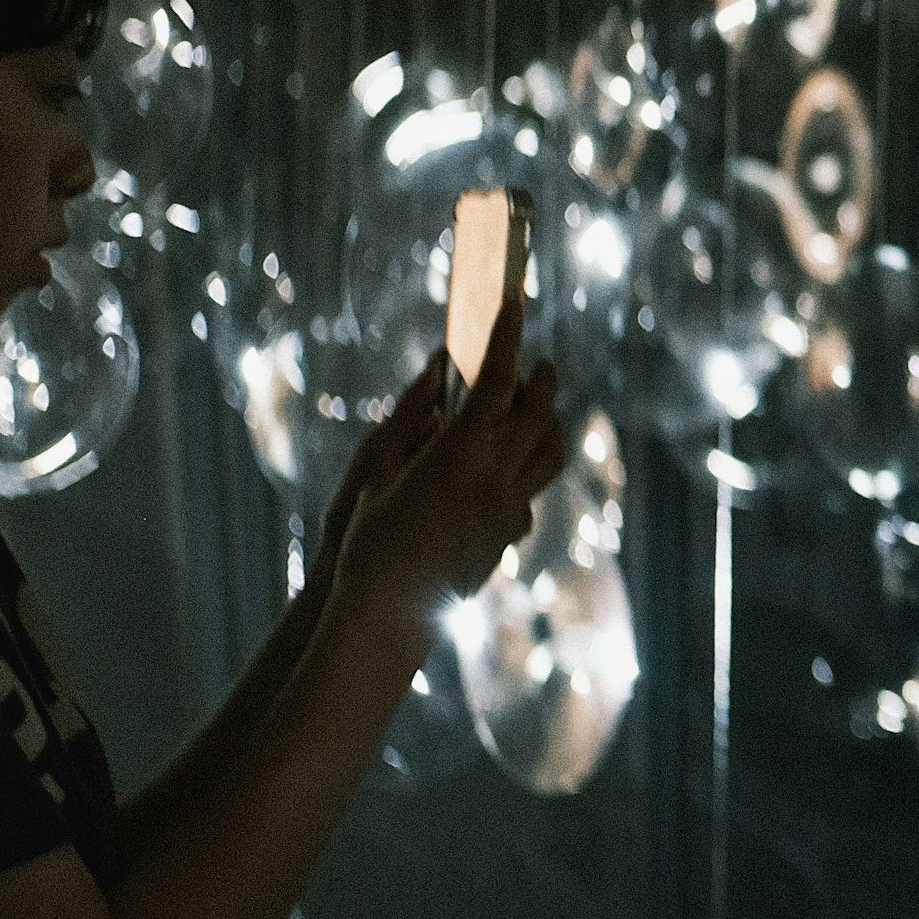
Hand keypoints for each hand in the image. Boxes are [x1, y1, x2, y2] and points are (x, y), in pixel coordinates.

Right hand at [323, 266, 572, 638]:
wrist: (387, 612)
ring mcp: (510, 510)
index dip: (509, 336)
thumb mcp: (377, 464)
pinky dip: (524, 470)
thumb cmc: (366, 534)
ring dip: (547, 425)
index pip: (501, 378)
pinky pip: (529, 493)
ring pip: (551, 455)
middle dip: (543, 380)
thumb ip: (412, 412)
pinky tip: (503, 471)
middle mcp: (498, 477)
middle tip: (539, 362)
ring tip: (534, 412)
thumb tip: (438, 368)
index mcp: (463, 450)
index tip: (515, 305)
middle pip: (542, 414)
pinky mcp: (508, 538)